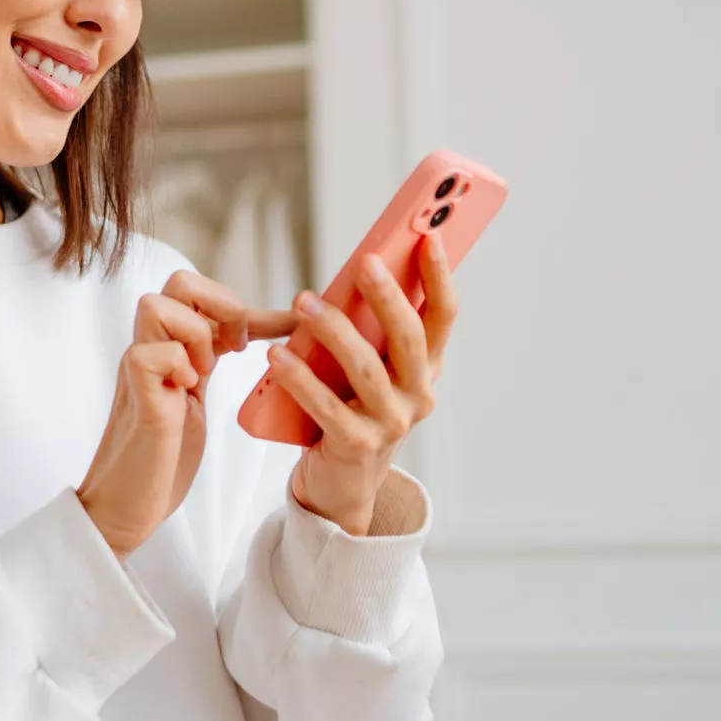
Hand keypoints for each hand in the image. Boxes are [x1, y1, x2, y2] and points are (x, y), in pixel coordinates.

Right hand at [78, 271, 299, 559]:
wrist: (125, 508)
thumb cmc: (162, 458)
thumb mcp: (194, 401)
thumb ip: (207, 365)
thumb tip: (252, 344)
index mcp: (169, 348)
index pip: (204, 298)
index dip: (252, 307)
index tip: (292, 325)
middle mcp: (151, 350)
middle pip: (178, 281)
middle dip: (219, 302)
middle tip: (237, 346)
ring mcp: (139, 370)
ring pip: (155, 305)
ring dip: (194, 332)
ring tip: (205, 372)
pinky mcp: (137, 397)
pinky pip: (149, 354)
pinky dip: (177, 365)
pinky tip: (187, 392)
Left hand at [265, 232, 457, 535]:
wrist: (340, 484)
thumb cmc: (351, 410)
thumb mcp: (369, 369)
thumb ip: (370, 330)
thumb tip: (356, 272)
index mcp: (425, 369)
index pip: (443, 317)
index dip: (440, 277)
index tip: (429, 237)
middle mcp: (417, 395)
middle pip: (409, 338)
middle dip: (389, 297)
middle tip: (365, 263)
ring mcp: (391, 424)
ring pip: (365, 368)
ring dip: (333, 330)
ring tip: (303, 302)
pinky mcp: (356, 446)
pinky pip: (327, 407)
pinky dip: (300, 379)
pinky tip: (277, 357)